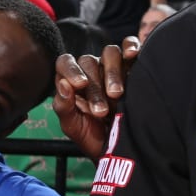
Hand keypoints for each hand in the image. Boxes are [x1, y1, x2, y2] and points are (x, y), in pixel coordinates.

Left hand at [53, 38, 138, 159]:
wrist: (120, 149)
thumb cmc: (92, 137)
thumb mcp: (73, 126)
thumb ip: (63, 106)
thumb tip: (63, 84)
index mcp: (72, 81)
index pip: (65, 62)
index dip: (71, 69)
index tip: (80, 85)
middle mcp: (91, 70)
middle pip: (89, 61)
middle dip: (95, 87)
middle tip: (101, 111)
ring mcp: (112, 67)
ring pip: (110, 53)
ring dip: (112, 72)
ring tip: (117, 94)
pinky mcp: (132, 66)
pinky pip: (131, 47)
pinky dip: (132, 46)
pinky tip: (133, 55)